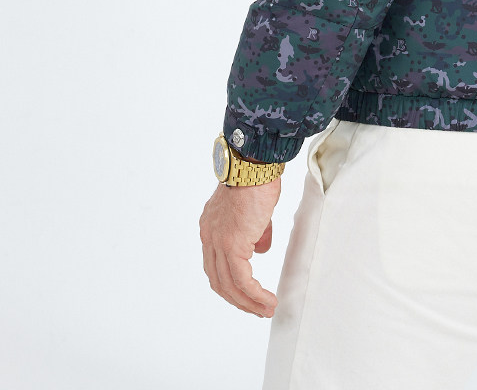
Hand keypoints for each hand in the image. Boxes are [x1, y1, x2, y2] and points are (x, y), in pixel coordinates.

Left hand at [200, 177, 282, 316]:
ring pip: (228, 285)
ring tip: (265, 310)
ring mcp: (218, 242)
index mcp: (211, 227)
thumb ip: (255, 233)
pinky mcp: (233, 245)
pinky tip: (266, 301)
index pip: (215, 264)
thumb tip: (260, 250)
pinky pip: (242, 280)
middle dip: (238, 299)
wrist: (254, 166)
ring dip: (248, 302)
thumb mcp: (254, 211)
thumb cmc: (256, 179)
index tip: (246, 293)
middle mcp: (209, 237)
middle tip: (256, 309)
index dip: (230, 283)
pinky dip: (254, 295)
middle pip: (218, 280)